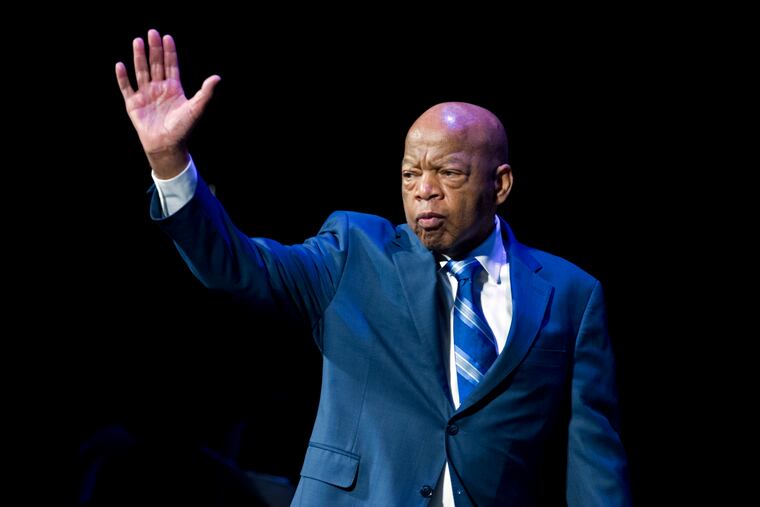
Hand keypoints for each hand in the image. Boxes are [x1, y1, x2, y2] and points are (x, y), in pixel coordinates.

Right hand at [115, 29, 219, 177]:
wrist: (167, 146)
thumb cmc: (183, 129)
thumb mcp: (196, 108)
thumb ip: (205, 93)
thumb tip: (217, 78)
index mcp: (173, 88)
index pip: (171, 65)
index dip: (169, 52)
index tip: (167, 37)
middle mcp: (159, 88)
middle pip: (155, 64)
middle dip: (154, 49)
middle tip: (152, 32)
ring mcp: (145, 95)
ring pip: (141, 71)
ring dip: (139, 57)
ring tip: (138, 41)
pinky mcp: (133, 104)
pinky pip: (126, 88)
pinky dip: (123, 77)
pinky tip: (120, 65)